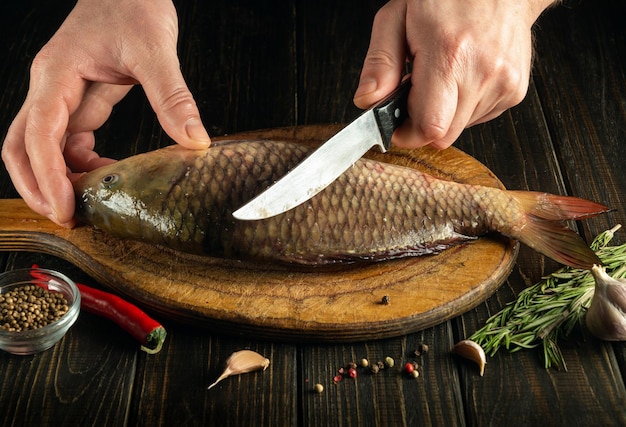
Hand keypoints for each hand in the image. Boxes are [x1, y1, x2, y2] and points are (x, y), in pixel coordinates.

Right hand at [1, 0, 209, 226]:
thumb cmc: (134, 4)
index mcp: (56, 74)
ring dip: (58, 178)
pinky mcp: (78, 98)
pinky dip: (80, 162)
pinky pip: (68, 139)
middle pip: (21, 147)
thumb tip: (193, 140)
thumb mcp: (156, 49)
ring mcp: (61, 93)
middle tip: (67, 217)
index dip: (48, 176)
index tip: (65, 207)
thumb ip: (172, 96)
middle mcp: (50, 86)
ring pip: (41, 146)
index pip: (39, 135)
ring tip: (87, 205)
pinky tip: (106, 174)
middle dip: (38, 186)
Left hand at [354, 0, 556, 148]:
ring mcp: (504, 83)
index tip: (396, 125)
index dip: (407, 133)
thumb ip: (380, 63)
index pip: (428, 127)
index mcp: (449, 54)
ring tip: (442, 77)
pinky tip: (462, 78)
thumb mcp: (396, 18)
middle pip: (443, 135)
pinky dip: (464, 106)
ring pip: (460, 128)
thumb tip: (368, 100)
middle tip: (415, 94)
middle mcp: (482, 72)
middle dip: (422, 123)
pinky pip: (479, 117)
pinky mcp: (515, 91)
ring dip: (444, 113)